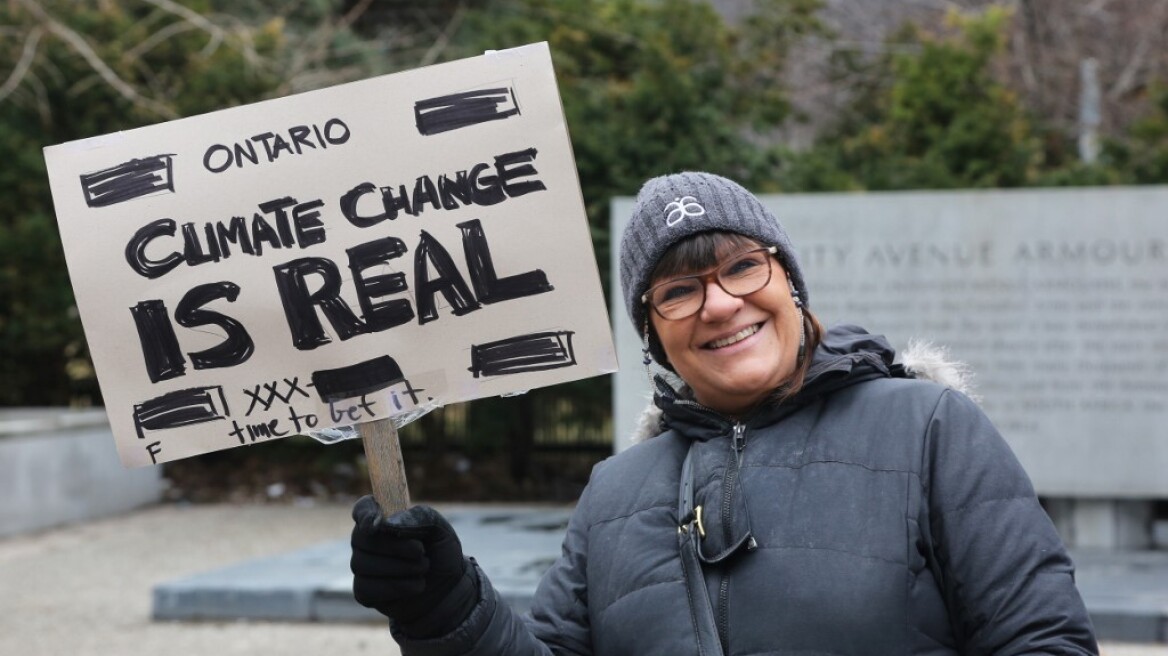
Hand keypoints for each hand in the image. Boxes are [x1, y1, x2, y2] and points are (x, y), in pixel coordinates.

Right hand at [350, 497, 477, 636]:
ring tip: (423, 569)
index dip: (365, 514)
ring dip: (400, 568)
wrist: (450, 589)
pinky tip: (413, 586)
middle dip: (394, 547)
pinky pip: (366, 588)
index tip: (378, 524)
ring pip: (362, 564)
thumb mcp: (440, 530)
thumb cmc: (441, 554)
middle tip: (421, 552)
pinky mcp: (364, 592)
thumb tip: (386, 523)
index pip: (363, 509)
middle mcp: (367, 540)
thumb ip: (418, 518)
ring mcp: (363, 566)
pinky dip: (395, 587)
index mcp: (384, 518)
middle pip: (361, 538)